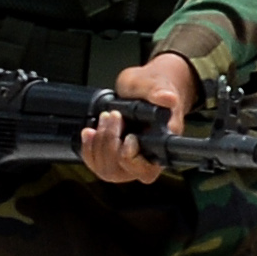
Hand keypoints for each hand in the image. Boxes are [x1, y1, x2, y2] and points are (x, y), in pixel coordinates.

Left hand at [79, 52, 201, 184]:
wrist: (148, 88)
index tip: (129, 136)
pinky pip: (96, 164)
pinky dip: (88, 147)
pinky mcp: (114, 157)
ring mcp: (128, 161)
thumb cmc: (156, 88)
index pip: (145, 171)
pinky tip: (90, 132)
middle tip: (113, 117)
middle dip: (109, 142)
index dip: (130, 157)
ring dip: (98, 143)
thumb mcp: (157, 84)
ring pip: (105, 170)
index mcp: (162, 147)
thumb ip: (160, 91)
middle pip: (119, 171)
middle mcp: (146, 160)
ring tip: (103, 119)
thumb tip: (167, 98)